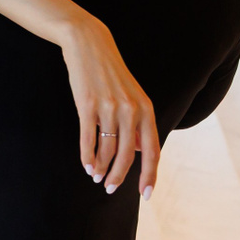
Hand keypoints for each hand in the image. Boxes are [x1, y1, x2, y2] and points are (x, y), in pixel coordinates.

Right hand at [60, 17, 159, 195]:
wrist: (89, 44)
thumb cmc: (110, 73)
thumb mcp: (132, 95)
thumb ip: (138, 123)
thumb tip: (139, 150)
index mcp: (146, 109)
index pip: (153, 150)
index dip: (149, 175)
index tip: (145, 194)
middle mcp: (131, 110)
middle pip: (128, 155)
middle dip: (119, 177)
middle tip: (110, 189)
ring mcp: (109, 108)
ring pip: (107, 150)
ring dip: (101, 168)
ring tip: (96, 177)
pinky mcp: (87, 105)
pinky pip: (88, 139)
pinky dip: (87, 156)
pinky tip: (87, 166)